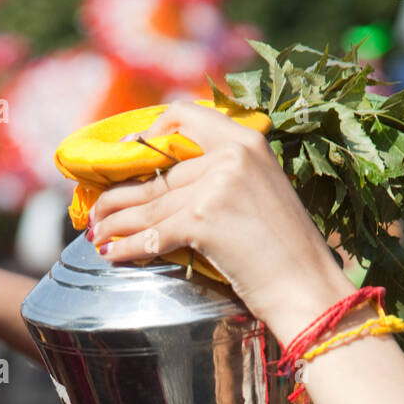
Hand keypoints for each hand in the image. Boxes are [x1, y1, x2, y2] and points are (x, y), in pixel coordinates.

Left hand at [86, 100, 355, 343]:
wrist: (307, 287)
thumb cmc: (288, 252)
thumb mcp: (263, 194)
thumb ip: (224, 179)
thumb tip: (172, 188)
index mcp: (248, 142)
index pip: (185, 117)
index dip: (150, 135)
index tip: (129, 154)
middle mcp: (231, 156)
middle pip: (159, 175)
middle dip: (121, 196)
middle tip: (98, 212)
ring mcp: (216, 187)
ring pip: (150, 205)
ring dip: (115, 222)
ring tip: (96, 233)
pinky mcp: (204, 221)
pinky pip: (153, 234)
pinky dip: (127, 247)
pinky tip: (112, 254)